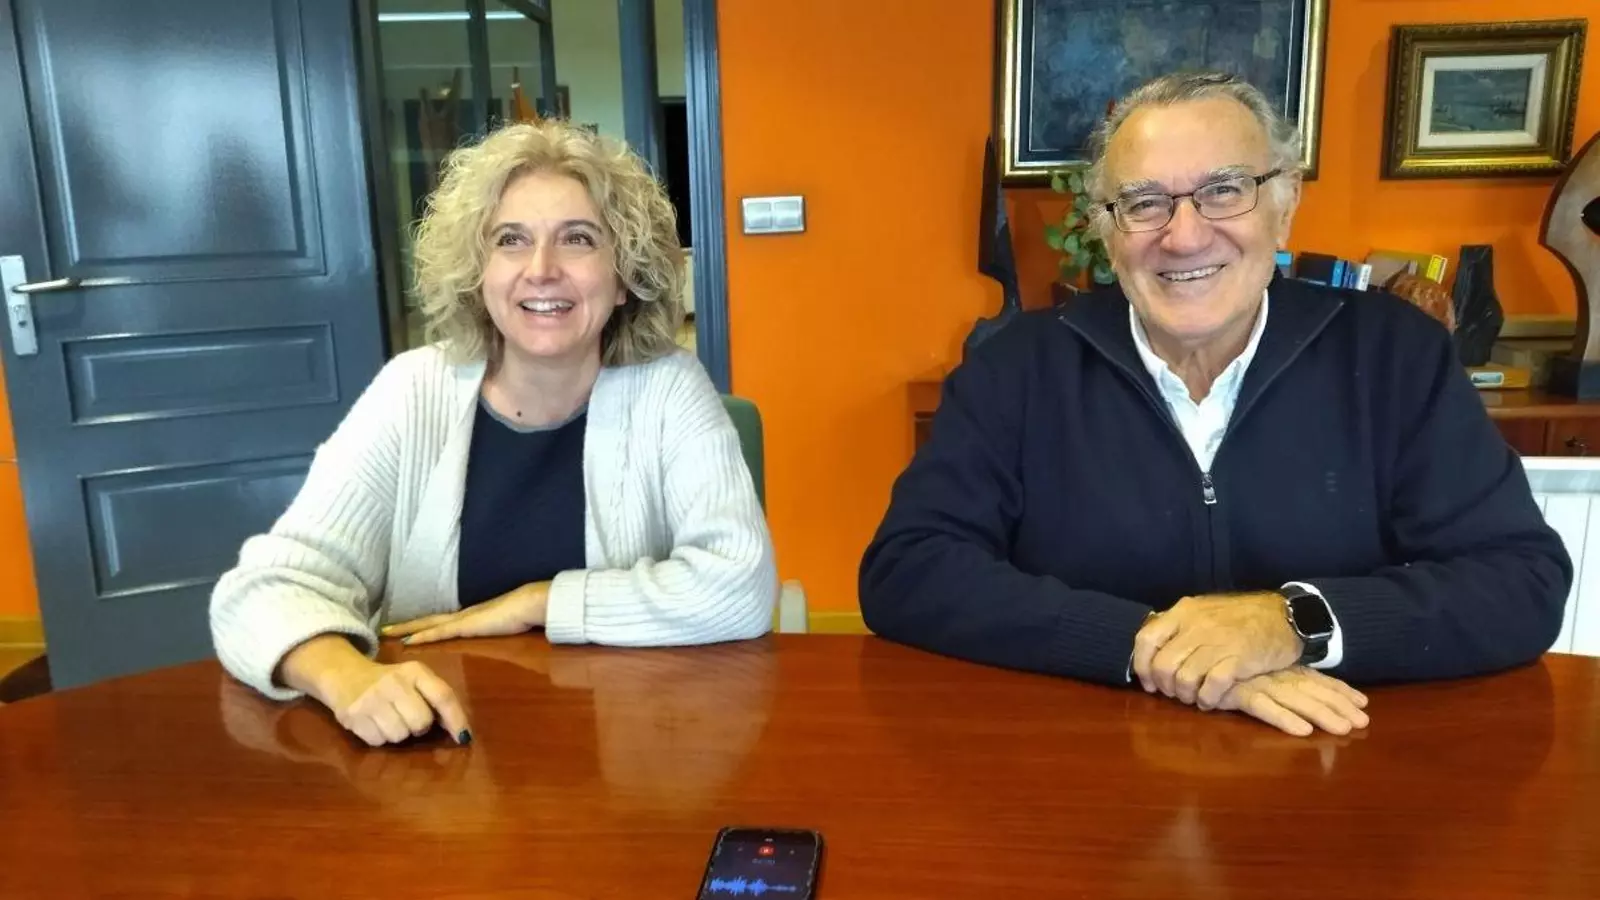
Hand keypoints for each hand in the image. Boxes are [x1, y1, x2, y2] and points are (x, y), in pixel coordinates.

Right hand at [316, 657, 471, 747]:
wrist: (344, 675)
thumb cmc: (389, 682)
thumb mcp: (414, 679)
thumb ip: (436, 698)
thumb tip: (459, 731)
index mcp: (414, 671)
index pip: (442, 696)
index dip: (456, 719)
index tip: (464, 737)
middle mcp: (393, 683)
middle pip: (421, 722)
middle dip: (419, 726)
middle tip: (409, 717)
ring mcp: (371, 700)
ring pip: (400, 735)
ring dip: (399, 733)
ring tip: (390, 719)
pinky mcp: (353, 716)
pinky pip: (379, 742)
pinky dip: (380, 737)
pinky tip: (375, 723)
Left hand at [381, 581, 550, 646]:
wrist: (529, 604)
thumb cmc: (520, 615)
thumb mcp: (501, 626)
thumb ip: (491, 630)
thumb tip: (487, 635)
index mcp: (468, 618)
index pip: (439, 622)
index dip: (421, 626)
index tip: (403, 630)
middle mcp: (461, 617)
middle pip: (426, 621)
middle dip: (405, 626)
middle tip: (384, 629)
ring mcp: (462, 620)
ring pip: (427, 624)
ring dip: (407, 629)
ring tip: (387, 633)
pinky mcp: (466, 626)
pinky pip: (440, 632)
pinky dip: (423, 636)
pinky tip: (409, 641)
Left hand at [1133, 592, 1300, 705]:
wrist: (1285, 615)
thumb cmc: (1242, 616)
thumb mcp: (1204, 611)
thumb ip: (1179, 626)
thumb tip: (1154, 649)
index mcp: (1183, 612)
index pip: (1146, 638)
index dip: (1141, 665)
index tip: (1149, 683)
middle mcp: (1196, 626)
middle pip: (1163, 664)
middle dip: (1165, 687)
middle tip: (1176, 694)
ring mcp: (1217, 642)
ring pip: (1184, 678)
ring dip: (1186, 696)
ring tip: (1195, 698)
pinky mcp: (1238, 659)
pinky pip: (1211, 686)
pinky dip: (1207, 699)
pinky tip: (1210, 701)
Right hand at [1216, 667, 1368, 736]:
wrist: (1177, 644)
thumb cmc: (1209, 656)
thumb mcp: (1242, 664)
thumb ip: (1262, 674)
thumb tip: (1283, 687)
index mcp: (1274, 666)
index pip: (1313, 678)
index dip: (1337, 690)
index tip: (1362, 703)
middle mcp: (1269, 672)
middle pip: (1310, 690)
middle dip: (1337, 706)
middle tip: (1363, 723)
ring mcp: (1254, 681)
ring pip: (1294, 698)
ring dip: (1320, 714)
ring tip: (1343, 729)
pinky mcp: (1235, 691)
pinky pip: (1262, 707)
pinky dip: (1282, 718)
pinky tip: (1301, 730)